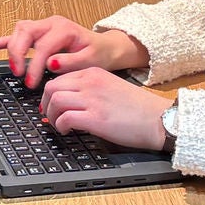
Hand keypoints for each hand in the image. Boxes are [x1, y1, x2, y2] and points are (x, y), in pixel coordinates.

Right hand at [0, 16, 148, 86]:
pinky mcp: (38, 33)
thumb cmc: (98, 53)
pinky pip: (18, 33)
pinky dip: (5, 39)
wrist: (104, 47)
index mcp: (64, 28)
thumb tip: (51, 64)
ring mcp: (44, 26)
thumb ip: (72, 62)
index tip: (32, 82)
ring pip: (20, 29)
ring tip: (14, 67)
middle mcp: (51, 23)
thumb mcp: (91, 60)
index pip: (42, 45)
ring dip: (12, 47)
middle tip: (19, 74)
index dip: (34, 65)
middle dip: (18, 53)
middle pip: (26, 31)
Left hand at [38, 68, 174, 150]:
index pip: (59, 77)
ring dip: (52, 116)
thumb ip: (91, 89)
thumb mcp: (111, 87)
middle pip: (51, 87)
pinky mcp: (96, 118)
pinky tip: (67, 131)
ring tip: (58, 125)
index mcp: (94, 73)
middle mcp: (90, 82)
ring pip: (55, 101)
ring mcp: (92, 99)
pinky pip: (65, 119)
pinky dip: (60, 126)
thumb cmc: (139, 108)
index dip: (50, 93)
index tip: (50, 104)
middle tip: (50, 115)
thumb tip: (70, 101)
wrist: (158, 118)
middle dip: (46, 103)